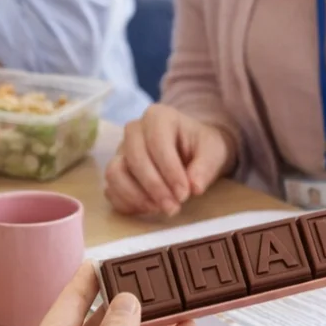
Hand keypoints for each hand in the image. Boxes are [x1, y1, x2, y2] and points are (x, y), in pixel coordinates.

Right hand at [105, 104, 236, 216]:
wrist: (193, 152)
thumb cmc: (202, 147)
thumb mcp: (214, 152)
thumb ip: (206, 167)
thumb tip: (195, 187)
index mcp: (158, 116)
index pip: (157, 142)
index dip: (170, 171)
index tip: (185, 194)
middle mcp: (134, 131)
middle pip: (134, 158)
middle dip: (154, 186)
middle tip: (173, 207)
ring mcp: (121, 151)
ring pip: (115, 173)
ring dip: (136, 196)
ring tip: (159, 209)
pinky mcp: (116, 172)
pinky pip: (111, 190)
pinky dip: (127, 203)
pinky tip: (149, 209)